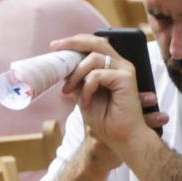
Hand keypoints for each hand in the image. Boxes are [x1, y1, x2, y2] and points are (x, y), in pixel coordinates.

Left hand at [50, 33, 169, 154]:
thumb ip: (77, 80)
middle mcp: (120, 64)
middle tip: (55, 48)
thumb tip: (62, 66)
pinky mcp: (126, 78)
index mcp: (113, 66)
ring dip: (76, 74)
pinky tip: (87, 103)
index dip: (75, 42)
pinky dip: (87, 88)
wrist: (122, 138)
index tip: (55, 47)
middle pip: (95, 42)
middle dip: (72, 43)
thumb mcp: (84, 95)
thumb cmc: (106, 121)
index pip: (94, 45)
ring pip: (93, 58)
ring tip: (69, 91)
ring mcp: (125, 69)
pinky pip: (97, 75)